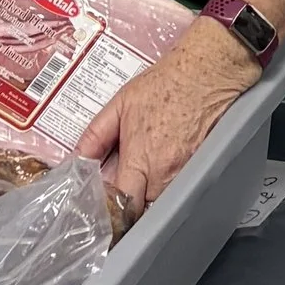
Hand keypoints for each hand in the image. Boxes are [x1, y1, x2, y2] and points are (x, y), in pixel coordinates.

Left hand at [80, 17, 260, 216]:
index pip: (122, 208)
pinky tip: (163, 171)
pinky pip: (180, 189)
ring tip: (140, 183)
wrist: (208, 70)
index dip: (109, 214)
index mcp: (141, 162)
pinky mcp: (202, 170)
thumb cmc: (165, 84)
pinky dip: (168, 187)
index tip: (99, 211)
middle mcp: (165, 175)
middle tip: (117, 198)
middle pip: (143, 212)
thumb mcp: (120, 104)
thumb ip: (94, 136)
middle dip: (129, 208)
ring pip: (162, 203)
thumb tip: (76, 161)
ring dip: (148, 198)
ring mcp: (186, 175)